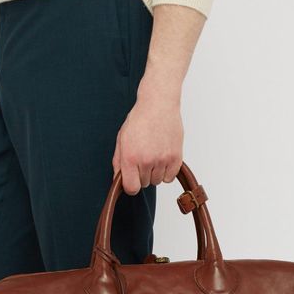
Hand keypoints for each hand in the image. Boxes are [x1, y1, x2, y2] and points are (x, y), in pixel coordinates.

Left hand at [112, 78, 183, 194]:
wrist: (158, 104)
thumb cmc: (139, 119)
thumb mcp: (122, 139)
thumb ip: (118, 162)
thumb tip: (118, 180)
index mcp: (130, 157)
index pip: (131, 188)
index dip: (131, 186)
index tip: (132, 179)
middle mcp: (146, 160)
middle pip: (144, 184)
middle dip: (142, 175)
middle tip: (143, 158)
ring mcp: (162, 159)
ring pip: (157, 181)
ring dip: (155, 172)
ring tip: (154, 155)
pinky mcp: (176, 157)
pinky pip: (170, 177)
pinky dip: (167, 171)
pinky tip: (163, 158)